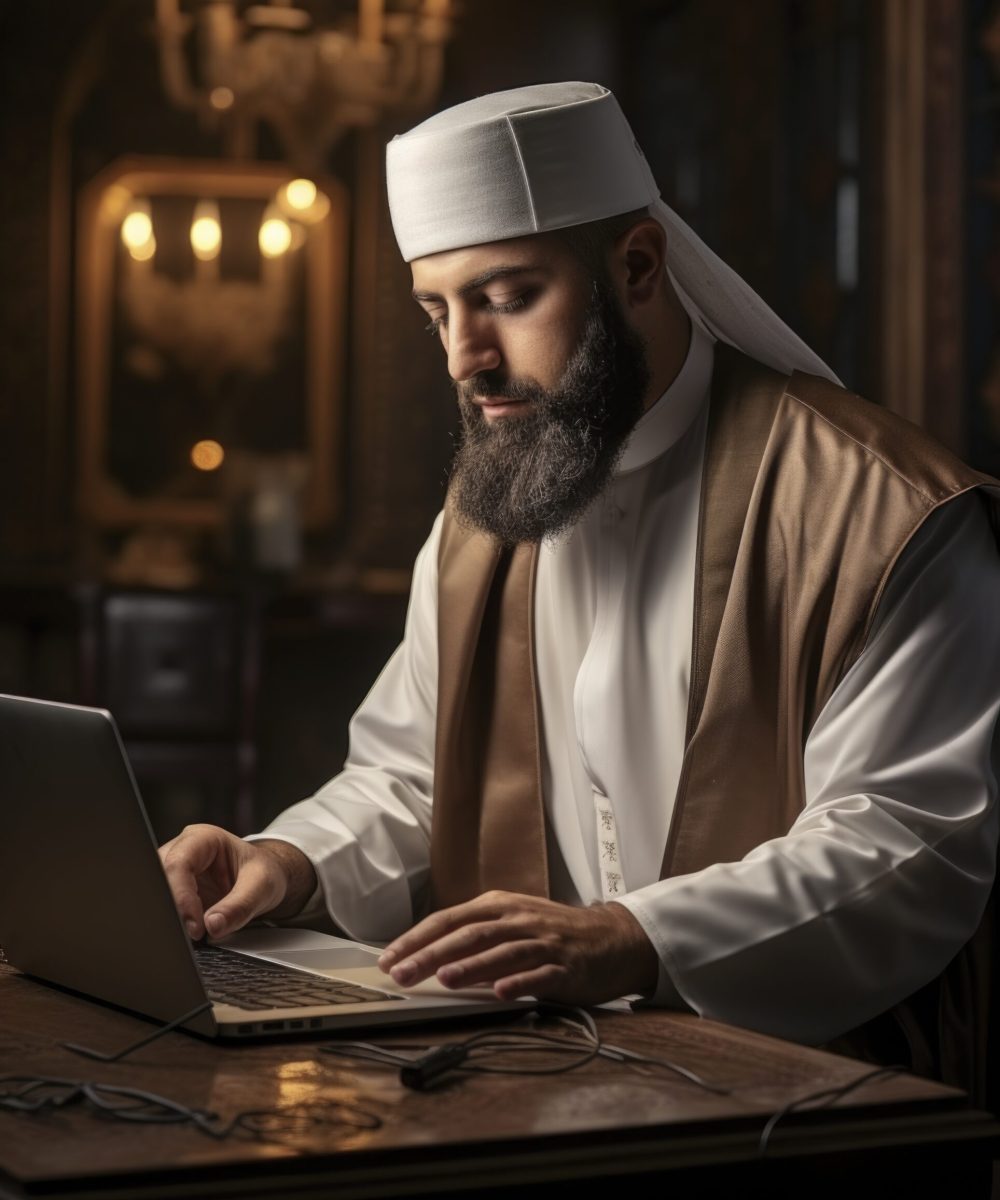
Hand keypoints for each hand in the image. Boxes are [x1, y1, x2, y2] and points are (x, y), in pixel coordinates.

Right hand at [158, 824, 316, 939]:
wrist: (263, 880)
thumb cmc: (263, 873)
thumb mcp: (262, 886)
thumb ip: (240, 906)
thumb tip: (212, 925)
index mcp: (203, 838)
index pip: (178, 864)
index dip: (182, 896)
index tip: (196, 926)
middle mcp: (182, 851)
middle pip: (159, 878)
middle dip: (171, 908)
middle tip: (190, 935)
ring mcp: (173, 872)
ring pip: (155, 894)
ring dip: (169, 917)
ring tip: (188, 936)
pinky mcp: (172, 893)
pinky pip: (162, 907)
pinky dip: (171, 923)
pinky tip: (184, 935)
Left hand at [377, 890, 657, 1004]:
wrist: (611, 938)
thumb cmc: (551, 933)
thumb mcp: (511, 922)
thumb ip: (474, 935)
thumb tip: (425, 954)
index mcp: (499, 907)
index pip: (449, 920)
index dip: (417, 939)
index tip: (388, 959)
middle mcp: (518, 919)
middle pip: (469, 935)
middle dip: (431, 954)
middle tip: (402, 974)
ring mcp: (543, 942)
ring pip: (502, 953)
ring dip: (472, 966)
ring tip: (445, 978)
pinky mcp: (566, 967)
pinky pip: (540, 975)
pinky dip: (520, 983)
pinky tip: (502, 993)